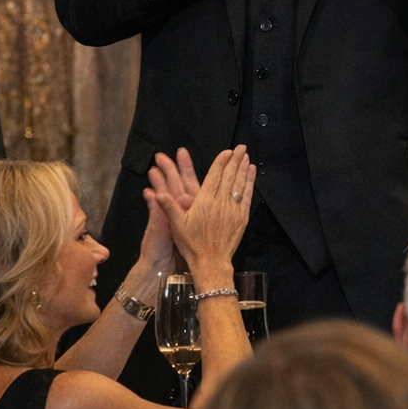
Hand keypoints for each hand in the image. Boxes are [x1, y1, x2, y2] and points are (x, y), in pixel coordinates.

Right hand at [146, 145, 254, 286]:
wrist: (211, 261)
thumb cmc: (192, 244)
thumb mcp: (177, 225)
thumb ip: (168, 206)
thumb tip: (156, 193)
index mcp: (204, 201)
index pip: (215, 175)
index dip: (221, 161)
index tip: (227, 151)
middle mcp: (220, 202)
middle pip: (229, 175)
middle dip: (236, 159)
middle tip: (241, 147)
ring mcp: (232, 209)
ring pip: (239, 183)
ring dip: (243, 168)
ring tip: (247, 155)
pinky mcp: (241, 217)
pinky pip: (247, 195)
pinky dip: (250, 182)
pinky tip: (251, 173)